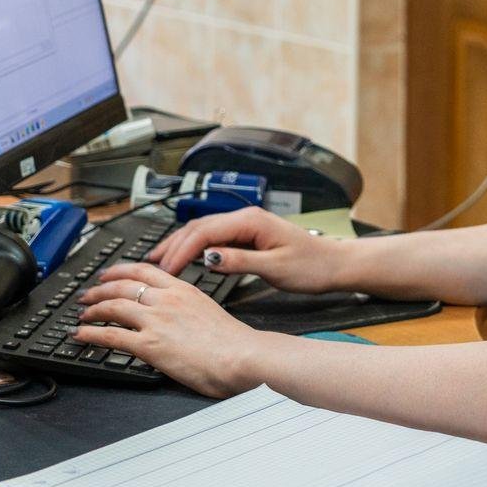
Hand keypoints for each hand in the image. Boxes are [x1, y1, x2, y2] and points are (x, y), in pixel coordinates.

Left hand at [78, 263, 269, 397]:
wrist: (243, 356)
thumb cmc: (235, 343)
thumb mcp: (208, 312)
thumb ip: (187, 310)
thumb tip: (176, 319)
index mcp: (182, 289)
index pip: (143, 271)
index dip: (119, 270)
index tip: (108, 274)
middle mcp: (166, 299)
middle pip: (122, 284)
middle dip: (99, 289)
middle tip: (87, 295)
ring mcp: (156, 320)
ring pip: (112, 305)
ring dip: (92, 309)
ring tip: (82, 315)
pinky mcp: (150, 344)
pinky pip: (111, 335)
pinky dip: (91, 334)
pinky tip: (82, 336)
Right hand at [145, 207, 342, 292]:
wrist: (334, 264)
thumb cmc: (312, 266)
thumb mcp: (275, 268)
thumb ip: (240, 261)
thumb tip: (208, 257)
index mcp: (251, 221)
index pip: (205, 232)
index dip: (181, 250)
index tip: (166, 268)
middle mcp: (246, 218)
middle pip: (198, 227)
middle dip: (173, 245)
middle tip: (152, 265)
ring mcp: (246, 225)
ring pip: (203, 231)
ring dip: (180, 245)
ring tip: (159, 261)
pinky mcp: (248, 235)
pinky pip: (214, 238)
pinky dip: (195, 247)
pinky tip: (185, 258)